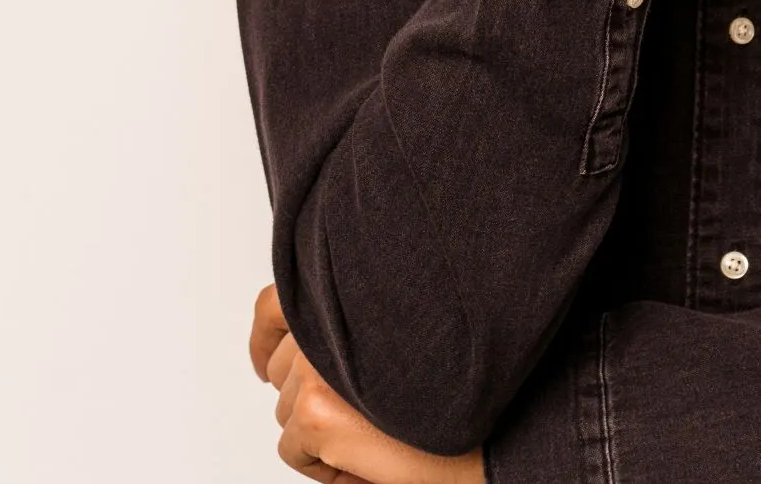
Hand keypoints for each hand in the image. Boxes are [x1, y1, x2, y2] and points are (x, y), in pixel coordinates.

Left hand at [249, 284, 485, 483]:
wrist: (495, 430)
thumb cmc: (465, 388)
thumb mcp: (404, 337)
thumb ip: (359, 325)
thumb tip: (304, 351)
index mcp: (347, 293)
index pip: (274, 305)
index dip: (266, 338)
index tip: (265, 363)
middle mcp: (326, 321)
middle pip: (281, 369)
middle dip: (309, 398)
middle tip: (361, 417)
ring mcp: (317, 366)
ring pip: (286, 413)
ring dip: (321, 433)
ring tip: (377, 436)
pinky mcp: (316, 413)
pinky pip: (294, 453)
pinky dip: (326, 469)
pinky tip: (370, 461)